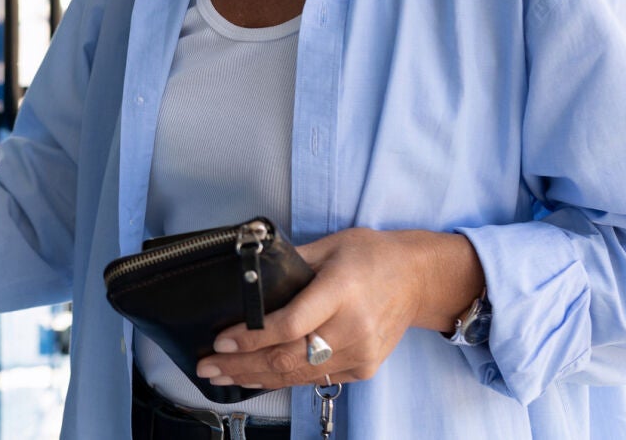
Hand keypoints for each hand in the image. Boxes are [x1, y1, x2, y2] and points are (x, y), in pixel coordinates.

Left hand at [192, 228, 482, 389]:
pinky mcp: (363, 368)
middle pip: (287, 357)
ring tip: (221, 375)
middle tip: (207, 366)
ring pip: (297, 375)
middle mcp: (352, 328)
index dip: (251, 337)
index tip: (220, 340)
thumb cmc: (371, 256)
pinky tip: (255, 377)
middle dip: (241, 365)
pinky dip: (281, 379)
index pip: (289, 324)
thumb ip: (288, 264)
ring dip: (254, 377)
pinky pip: (314, 378)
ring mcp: (360, 353)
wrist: (418, 279)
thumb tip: (247, 277)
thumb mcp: (328, 247)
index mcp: (341, 291)